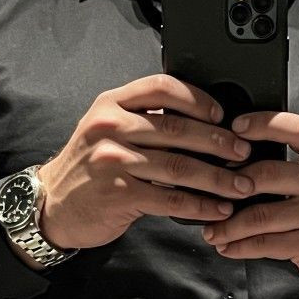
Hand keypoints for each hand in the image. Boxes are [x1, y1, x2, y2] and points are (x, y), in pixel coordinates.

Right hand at [35, 73, 256, 249]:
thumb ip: (143, 120)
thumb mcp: (107, 131)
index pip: (162, 87)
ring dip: (218, 179)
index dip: (198, 99)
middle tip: (245, 153)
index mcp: (112, 103)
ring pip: (179, 166)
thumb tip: (197, 122)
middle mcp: (112, 127)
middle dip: (219, 143)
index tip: (223, 115)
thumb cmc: (89, 170)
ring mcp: (114, 161)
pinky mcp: (120, 195)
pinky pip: (171, 199)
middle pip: (178, 129)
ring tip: (242, 186)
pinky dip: (200, 206)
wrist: (53, 205)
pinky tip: (218, 210)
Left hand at [199, 112, 298, 298]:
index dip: (264, 122)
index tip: (235, 127)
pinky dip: (241, 247)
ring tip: (212, 230)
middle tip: (209, 190)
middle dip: (230, 183)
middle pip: (266, 173)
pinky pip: (266, 244)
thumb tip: (251, 162)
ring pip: (260, 214)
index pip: (297, 128)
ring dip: (228, 225)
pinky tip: (228, 247)